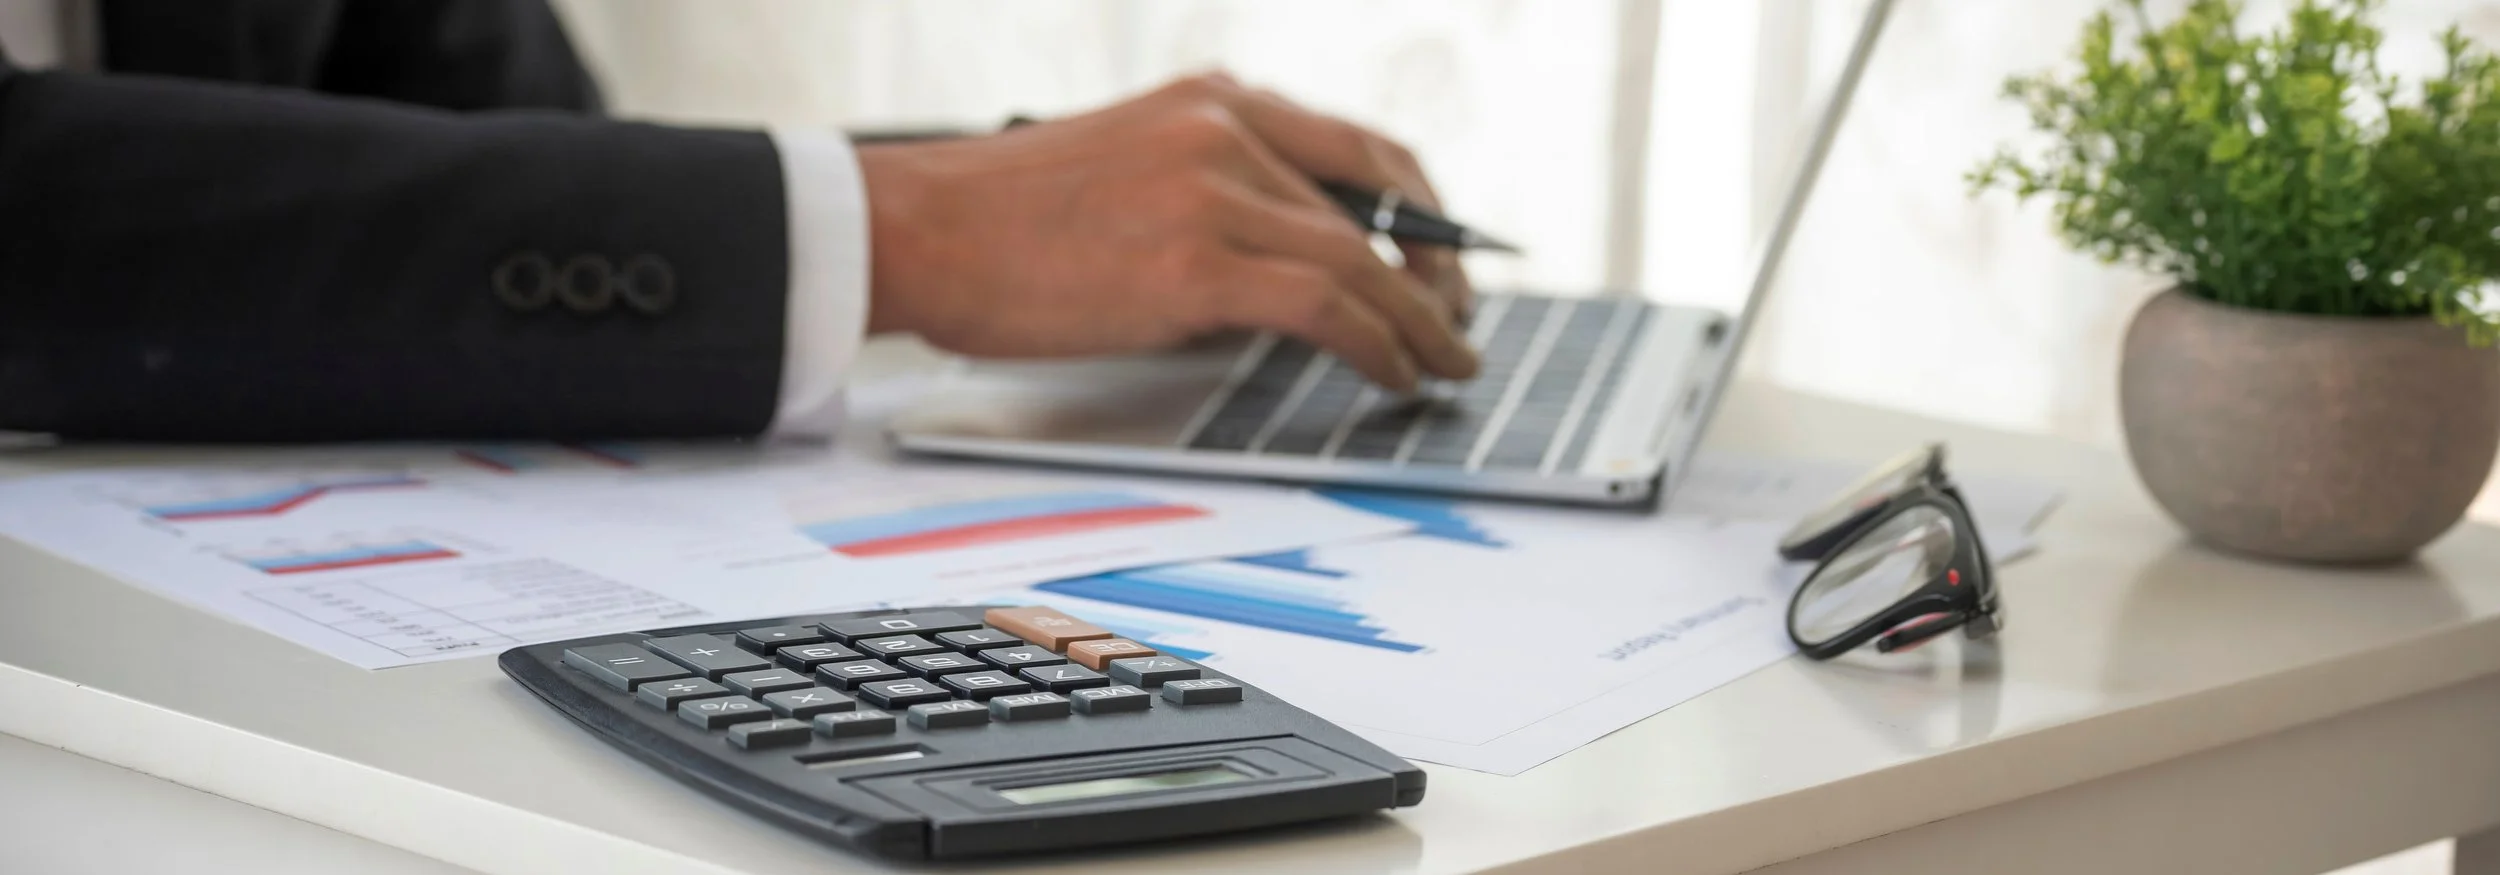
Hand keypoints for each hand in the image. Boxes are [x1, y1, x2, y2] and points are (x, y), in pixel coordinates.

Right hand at [854, 72, 1478, 390]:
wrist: (919, 230)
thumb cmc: (1005, 221)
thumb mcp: (1130, 171)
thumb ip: (1215, 196)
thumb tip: (1293, 275)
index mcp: (1214, 100)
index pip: (1361, 149)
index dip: (1422, 212)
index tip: (1444, 259)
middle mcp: (1227, 127)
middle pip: (1374, 206)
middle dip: (1432, 276)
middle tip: (1456, 325)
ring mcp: (1214, 188)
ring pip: (1362, 260)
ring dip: (1421, 322)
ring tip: (1444, 364)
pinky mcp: (1197, 258)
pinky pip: (1328, 304)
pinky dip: (1380, 344)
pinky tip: (1396, 373)